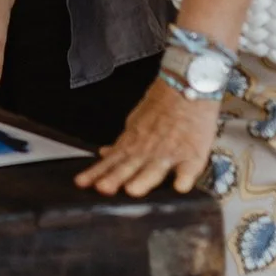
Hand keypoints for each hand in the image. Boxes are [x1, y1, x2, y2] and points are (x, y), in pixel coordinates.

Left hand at [74, 77, 220, 196]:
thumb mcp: (136, 121)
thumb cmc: (163, 104)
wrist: (187, 84)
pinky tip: (179, 188)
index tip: (82, 183)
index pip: (111, 161)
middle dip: (115, 177)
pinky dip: (184, 178)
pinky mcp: (193, 154)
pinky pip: (189, 169)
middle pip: (129, 166)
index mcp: (134, 141)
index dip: (96, 172)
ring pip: (155, 169)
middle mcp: (149, 149)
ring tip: (132, 190)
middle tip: (103, 188)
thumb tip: (104, 154)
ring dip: (143, 180)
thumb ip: (122, 143)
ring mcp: (170, 152)